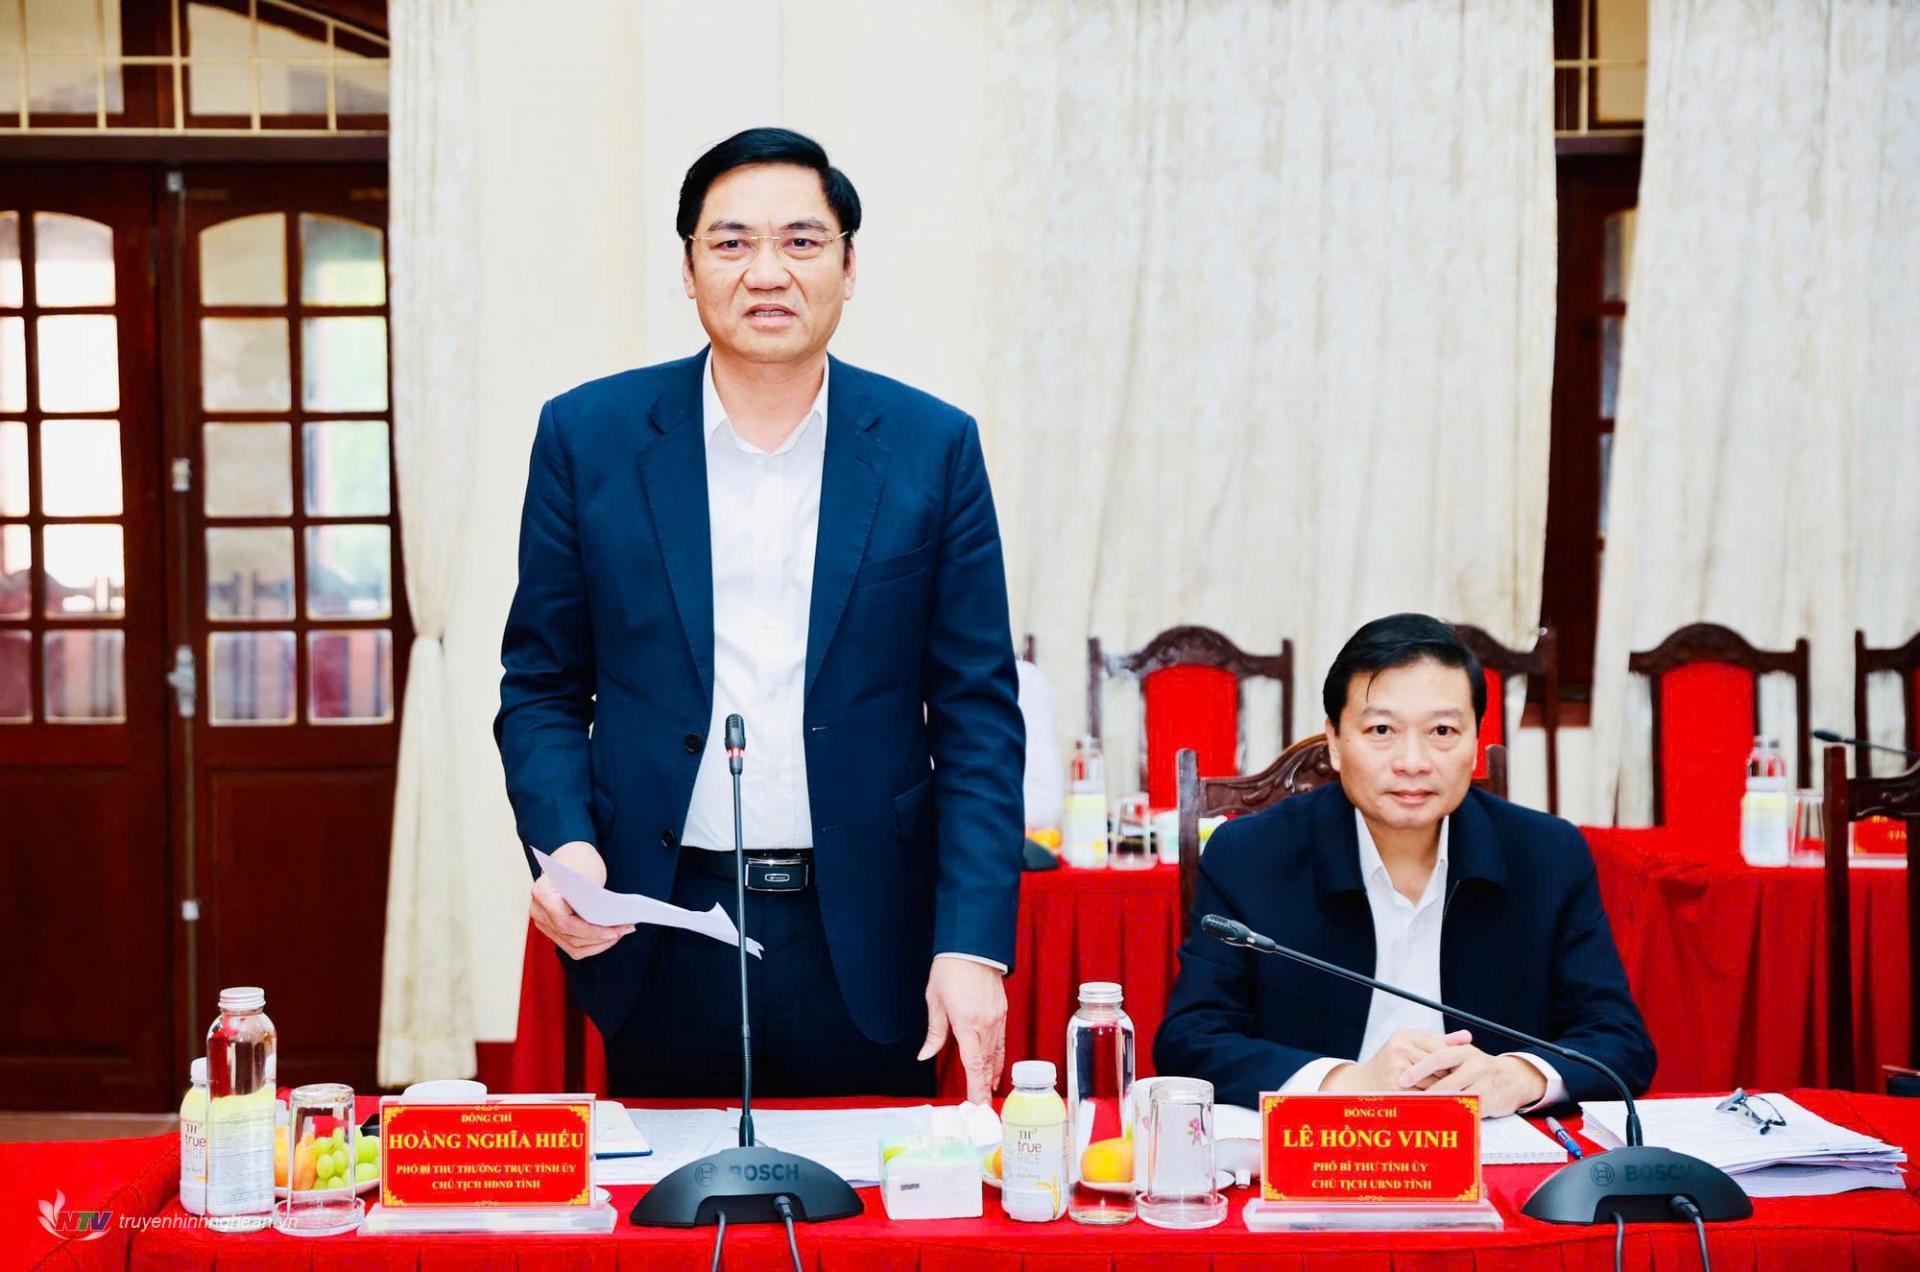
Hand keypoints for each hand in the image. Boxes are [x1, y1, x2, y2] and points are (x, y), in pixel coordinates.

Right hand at [530, 841, 633, 960]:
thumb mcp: (589, 875)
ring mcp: (544, 923)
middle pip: (571, 937)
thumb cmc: (579, 863)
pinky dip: (593, 944)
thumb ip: (594, 899)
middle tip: (626, 929)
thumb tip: (610, 923)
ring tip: (621, 932)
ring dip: (599, 943)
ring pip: (573, 946)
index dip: (591, 931)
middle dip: (601, 938)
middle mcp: (538, 911)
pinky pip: (573, 945)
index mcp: (542, 893)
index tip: (613, 931)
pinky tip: (611, 935)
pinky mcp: (553, 930)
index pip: (566, 922)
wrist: (569, 859)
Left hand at [918, 956, 1007, 1102]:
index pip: (974, 1066)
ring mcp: (996, 1019)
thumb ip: (935, 1033)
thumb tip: (925, 1054)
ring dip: (992, 1074)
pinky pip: (1001, 1041)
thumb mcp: (935, 1001)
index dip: (976, 1089)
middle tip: (982, 1107)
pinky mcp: (1002, 1012)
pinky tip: (994, 1066)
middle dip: (984, 1087)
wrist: (972, 946)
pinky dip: (998, 1057)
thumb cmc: (950, 969)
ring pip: (996, 1055)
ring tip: (988, 1091)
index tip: (978, 1106)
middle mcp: (985, 1025)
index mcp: (967, 1024)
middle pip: (987, 1065)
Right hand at [1319, 1028, 1472, 1093]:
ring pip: (1434, 1081)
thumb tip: (1468, 1036)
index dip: (1454, 1061)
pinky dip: (1435, 1099)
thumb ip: (1440, 1041)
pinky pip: (1425, 1094)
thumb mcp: (1413, 1045)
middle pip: (1438, 1065)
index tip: (1467, 1069)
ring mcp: (1396, 1067)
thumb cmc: (1392, 1062)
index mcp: (1404, 1035)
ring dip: (1446, 1089)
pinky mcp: (1395, 1086)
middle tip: (1467, 1084)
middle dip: (1452, 1075)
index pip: (1440, 1048)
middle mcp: (1399, 1048)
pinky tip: (1443, 1103)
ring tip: (1458, 1094)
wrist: (1363, 1083)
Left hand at [1395, 1038, 1547, 1117]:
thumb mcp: (1465, 1055)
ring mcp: (1484, 1085)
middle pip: (1445, 1083)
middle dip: (1424, 1093)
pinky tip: (1439, 1119)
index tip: (1402, 1079)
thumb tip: (1410, 1063)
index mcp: (1465, 1052)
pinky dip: (1451, 1115)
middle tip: (1405, 1101)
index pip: (1438, 1058)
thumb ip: (1442, 1056)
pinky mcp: (1490, 1103)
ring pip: (1455, 1100)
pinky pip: (1466, 1111)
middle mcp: (1476, 1067)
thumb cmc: (1482, 1067)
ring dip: (1436, 1107)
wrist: (1515, 1079)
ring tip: (1417, 1111)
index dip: (1419, 1069)